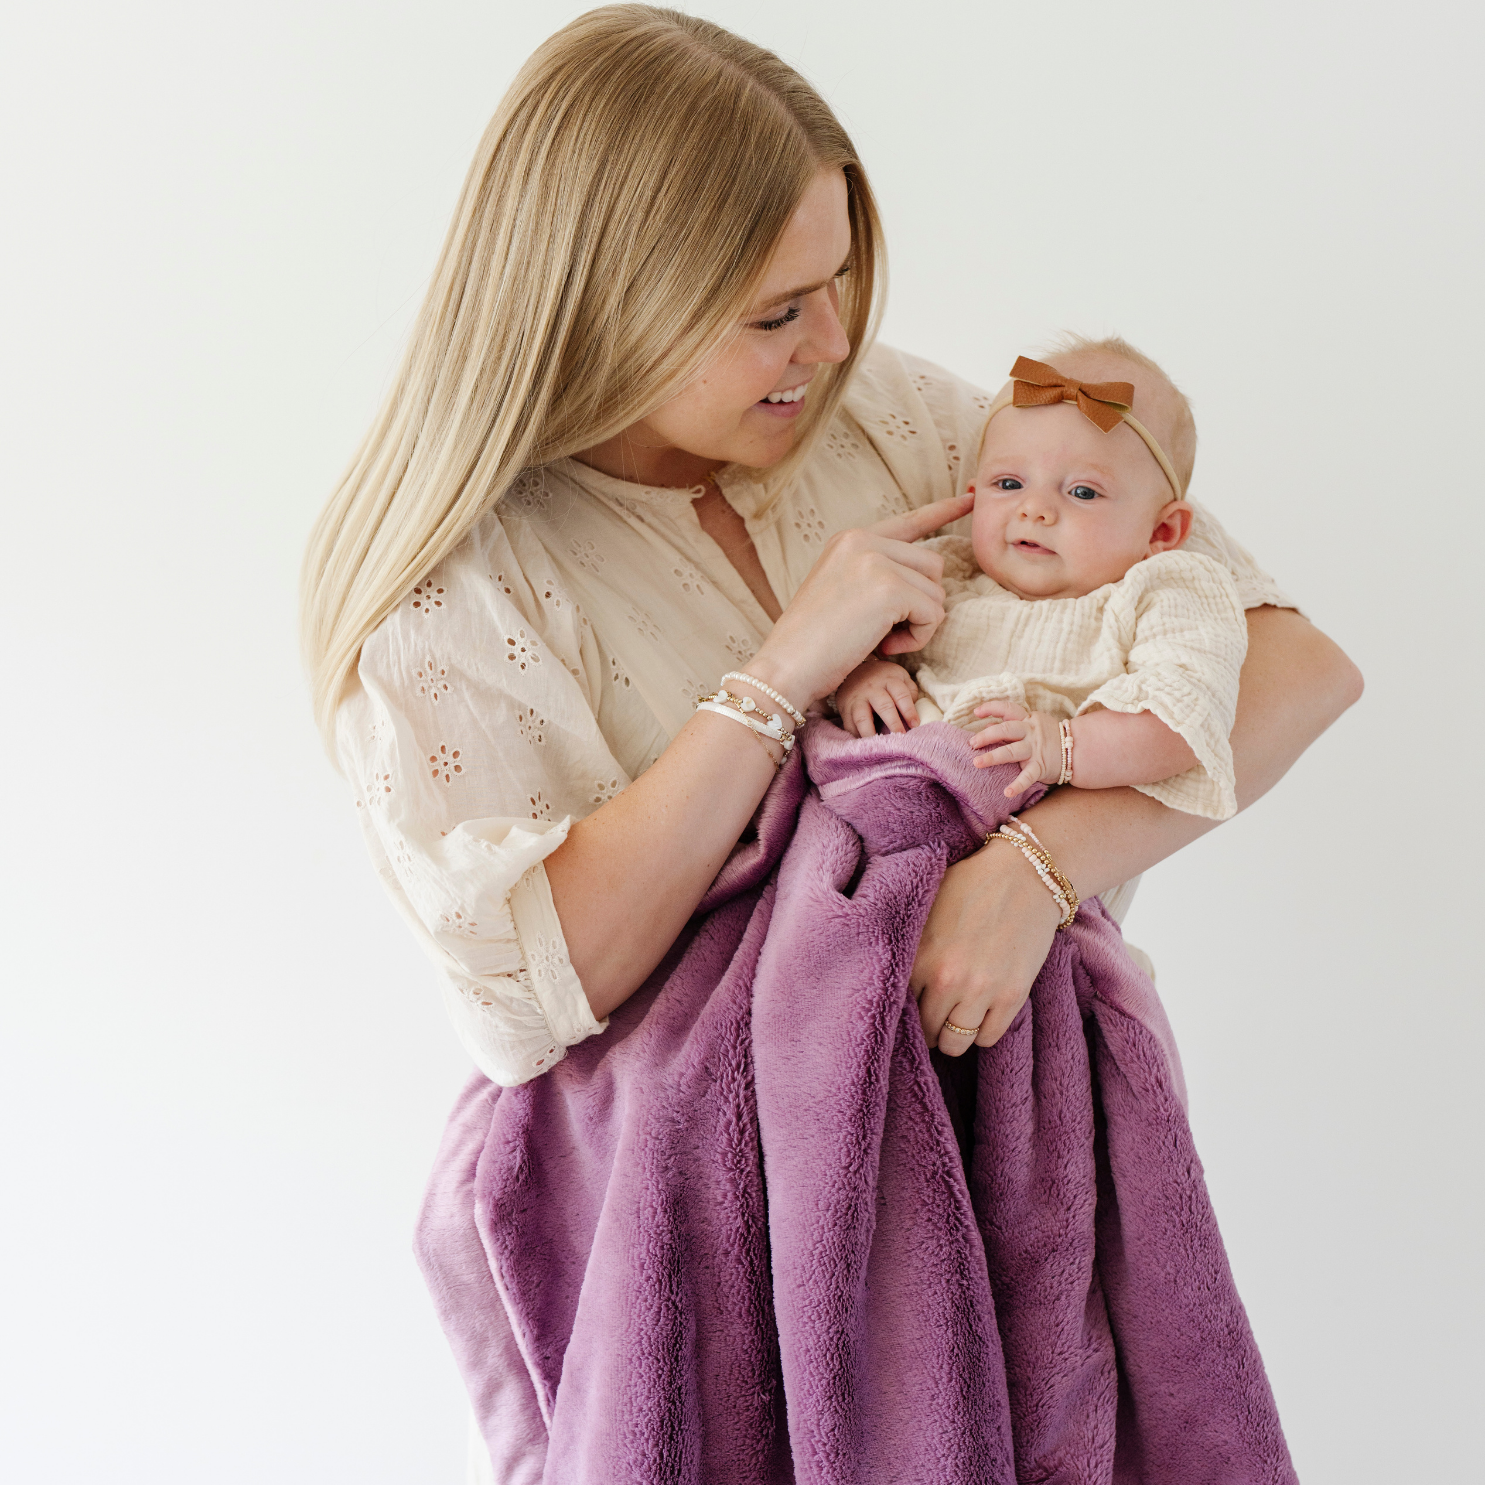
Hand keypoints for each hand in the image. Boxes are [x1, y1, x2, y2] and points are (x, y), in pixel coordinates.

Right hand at [743, 494, 973, 710]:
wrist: (785, 667)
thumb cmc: (811, 644)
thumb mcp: (841, 593)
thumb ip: (876, 576)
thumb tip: (926, 582)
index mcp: (849, 540)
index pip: (908, 521)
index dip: (942, 511)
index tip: (970, 497)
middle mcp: (862, 541)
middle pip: (932, 564)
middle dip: (921, 603)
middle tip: (887, 632)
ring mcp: (875, 561)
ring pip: (936, 590)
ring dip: (920, 623)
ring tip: (882, 640)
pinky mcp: (889, 588)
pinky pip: (933, 613)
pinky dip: (918, 638)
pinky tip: (885, 647)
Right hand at [837, 657, 919, 737]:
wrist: (854, 669)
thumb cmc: (884, 678)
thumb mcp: (900, 676)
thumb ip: (910, 692)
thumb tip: (914, 715)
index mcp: (889, 679)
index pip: (901, 695)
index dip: (909, 711)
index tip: (914, 725)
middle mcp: (872, 688)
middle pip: (883, 706)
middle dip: (893, 723)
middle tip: (900, 737)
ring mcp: (856, 698)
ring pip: (862, 718)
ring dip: (870, 733)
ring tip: (879, 746)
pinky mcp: (844, 707)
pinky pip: (849, 725)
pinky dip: (856, 736)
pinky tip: (865, 744)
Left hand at [911, 837, 1060, 1053]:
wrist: (1026, 874)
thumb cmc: (971, 884)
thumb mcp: (926, 906)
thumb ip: (907, 941)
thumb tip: (882, 969)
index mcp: (919, 956)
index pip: (900, 1007)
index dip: (906, 1011)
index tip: (912, 1008)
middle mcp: (947, 979)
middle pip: (928, 1031)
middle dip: (929, 1028)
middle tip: (933, 1019)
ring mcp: (981, 990)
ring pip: (957, 1042)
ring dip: (954, 1036)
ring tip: (955, 1021)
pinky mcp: (1012, 995)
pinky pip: (989, 1037)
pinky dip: (983, 1032)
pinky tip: (981, 1015)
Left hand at [970, 701, 1063, 795]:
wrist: (1079, 749)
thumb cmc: (1050, 737)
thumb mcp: (1033, 725)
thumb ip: (1012, 726)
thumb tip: (988, 725)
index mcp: (1027, 720)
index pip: (1008, 709)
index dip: (992, 708)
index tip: (976, 712)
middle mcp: (1030, 732)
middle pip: (1006, 729)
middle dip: (986, 735)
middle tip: (971, 743)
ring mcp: (1035, 749)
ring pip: (1011, 751)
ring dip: (993, 757)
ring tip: (976, 763)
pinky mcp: (1041, 766)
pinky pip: (1028, 776)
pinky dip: (1017, 785)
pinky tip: (1007, 792)